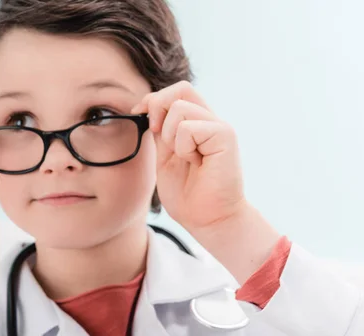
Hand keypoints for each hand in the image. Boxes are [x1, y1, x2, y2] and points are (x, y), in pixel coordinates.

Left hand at [132, 80, 245, 232]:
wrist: (208, 219)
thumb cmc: (188, 193)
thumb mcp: (164, 156)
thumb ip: (160, 131)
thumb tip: (147, 104)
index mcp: (196, 123)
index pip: (176, 92)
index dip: (152, 100)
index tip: (139, 115)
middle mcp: (210, 120)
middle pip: (181, 88)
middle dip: (158, 108)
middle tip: (158, 135)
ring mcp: (219, 126)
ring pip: (180, 108)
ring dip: (170, 135)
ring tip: (184, 157)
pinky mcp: (225, 136)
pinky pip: (189, 127)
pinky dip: (183, 146)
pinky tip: (194, 161)